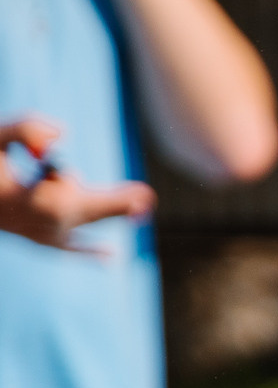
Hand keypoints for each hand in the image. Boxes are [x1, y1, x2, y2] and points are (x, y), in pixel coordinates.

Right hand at [0, 116, 154, 249]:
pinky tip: (109, 257)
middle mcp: (30, 225)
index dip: (106, 199)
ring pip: (79, 222)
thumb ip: (26, 130)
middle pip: (83, 214)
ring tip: (136, 201)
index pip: (69, 200)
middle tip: (147, 198)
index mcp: (21, 202)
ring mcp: (33, 236)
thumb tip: (64, 135)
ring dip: (100, 206)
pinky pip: (65, 248)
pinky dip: (86, 250)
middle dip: (115, 204)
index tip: (142, 196)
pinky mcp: (33, 239)